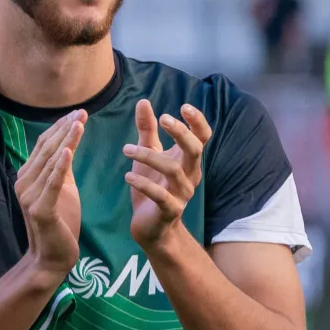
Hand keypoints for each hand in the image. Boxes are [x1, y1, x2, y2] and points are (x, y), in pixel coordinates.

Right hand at [16, 110, 84, 280]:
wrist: (52, 258)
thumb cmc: (59, 223)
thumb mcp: (63, 190)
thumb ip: (62, 169)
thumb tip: (68, 144)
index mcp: (27, 176)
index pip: (43, 145)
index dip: (60, 127)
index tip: (79, 112)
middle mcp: (23, 182)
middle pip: (46, 149)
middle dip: (65, 129)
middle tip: (82, 111)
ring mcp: (29, 196)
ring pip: (50, 162)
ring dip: (65, 141)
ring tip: (79, 123)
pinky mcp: (40, 210)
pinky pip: (52, 184)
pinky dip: (60, 166)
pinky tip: (68, 151)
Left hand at [124, 100, 211, 248]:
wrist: (151, 227)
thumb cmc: (152, 187)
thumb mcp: (148, 155)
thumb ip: (147, 130)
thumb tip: (143, 101)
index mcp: (187, 160)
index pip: (202, 138)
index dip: (197, 122)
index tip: (184, 106)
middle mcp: (189, 175)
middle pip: (195, 150)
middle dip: (182, 133)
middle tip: (163, 118)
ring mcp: (181, 194)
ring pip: (173, 171)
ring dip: (149, 156)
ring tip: (126, 149)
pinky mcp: (169, 211)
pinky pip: (161, 196)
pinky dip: (144, 184)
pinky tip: (128, 176)